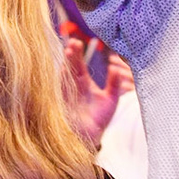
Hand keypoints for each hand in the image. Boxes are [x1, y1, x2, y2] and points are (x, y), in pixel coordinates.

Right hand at [65, 34, 133, 148]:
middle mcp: (74, 86)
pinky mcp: (63, 103)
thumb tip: (117, 67)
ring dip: (66, 65)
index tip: (77, 42)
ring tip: (68, 52)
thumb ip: (114, 83)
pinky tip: (63, 70)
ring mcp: (67, 94)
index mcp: (84, 83)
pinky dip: (61, 80)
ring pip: (65, 75)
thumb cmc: (100, 118)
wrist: (92, 137)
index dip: (77, 53)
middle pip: (71, 67)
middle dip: (71, 55)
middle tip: (73, 42)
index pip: (79, 64)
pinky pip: (60, 89)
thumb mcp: (111, 99)